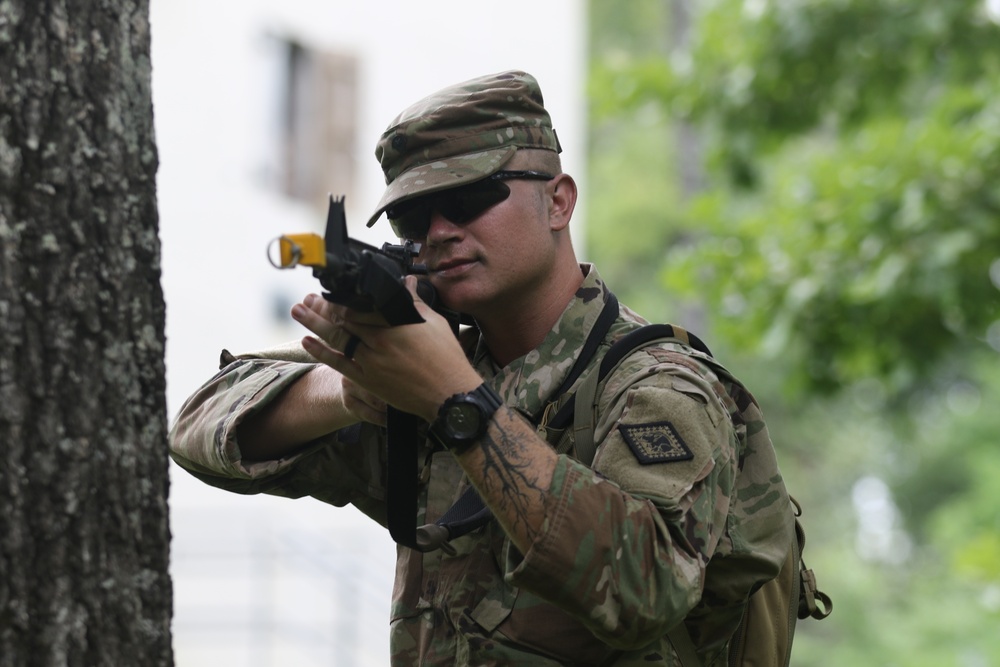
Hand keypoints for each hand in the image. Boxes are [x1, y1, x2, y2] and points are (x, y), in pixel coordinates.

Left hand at [291, 281, 480, 421]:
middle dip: (323, 306)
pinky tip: (308, 341)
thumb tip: (408, 283)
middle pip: (344, 319)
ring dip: (314, 324)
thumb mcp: (435, 324)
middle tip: (307, 298)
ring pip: (337, 338)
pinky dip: (322, 352)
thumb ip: (415, 302)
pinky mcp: (368, 380)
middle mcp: (379, 340)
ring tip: (298, 311)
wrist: (448, 396)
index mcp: (396, 323)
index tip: (333, 290)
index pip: (362, 304)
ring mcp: (371, 361)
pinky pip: (340, 363)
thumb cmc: (446, 360)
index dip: (344, 296)